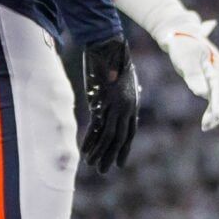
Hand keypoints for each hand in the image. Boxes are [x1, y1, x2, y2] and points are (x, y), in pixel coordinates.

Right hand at [64, 35, 140, 173]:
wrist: (107, 48)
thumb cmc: (114, 62)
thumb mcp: (123, 80)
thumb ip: (121, 94)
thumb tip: (114, 102)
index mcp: (133, 104)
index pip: (130, 132)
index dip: (125, 148)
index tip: (120, 162)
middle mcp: (127, 108)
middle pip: (119, 138)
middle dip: (111, 156)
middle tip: (104, 171)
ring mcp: (115, 106)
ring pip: (108, 137)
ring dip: (99, 153)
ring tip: (93, 166)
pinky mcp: (101, 103)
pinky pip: (96, 128)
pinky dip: (90, 142)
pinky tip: (85, 153)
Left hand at [158, 18, 218, 130]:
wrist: (178, 34)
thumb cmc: (181, 46)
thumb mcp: (185, 60)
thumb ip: (194, 76)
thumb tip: (202, 94)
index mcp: (218, 66)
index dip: (218, 105)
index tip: (214, 117)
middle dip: (217, 111)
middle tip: (206, 126)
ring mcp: (217, 75)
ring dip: (216, 111)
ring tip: (206, 126)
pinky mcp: (211, 78)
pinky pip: (215, 95)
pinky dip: (213, 107)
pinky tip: (207, 118)